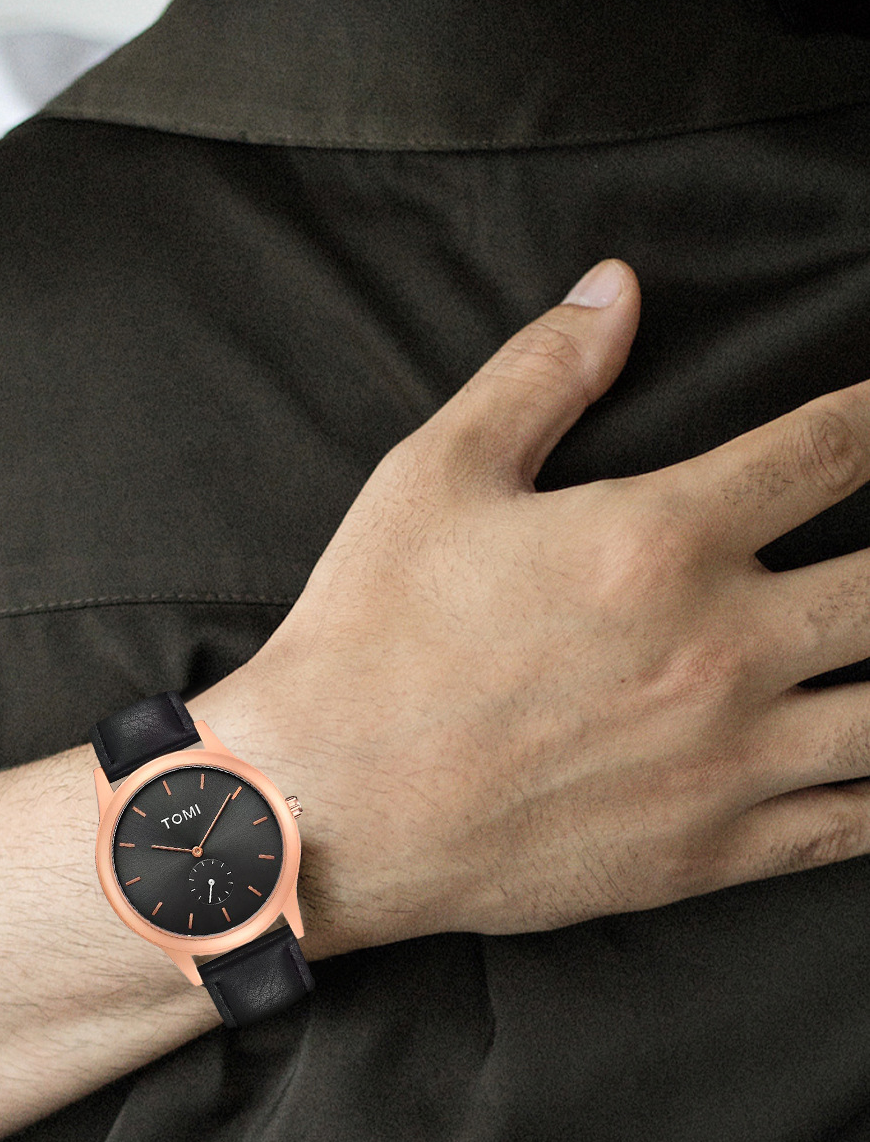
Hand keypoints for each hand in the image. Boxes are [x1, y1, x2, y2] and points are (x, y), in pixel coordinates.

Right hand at [198, 259, 869, 950]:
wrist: (324, 810)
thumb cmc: (367, 644)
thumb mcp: (432, 477)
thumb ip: (538, 374)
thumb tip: (616, 289)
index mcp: (660, 538)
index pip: (830, 447)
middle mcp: (719, 646)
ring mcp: (725, 759)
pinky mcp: (707, 852)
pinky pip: (850, 825)